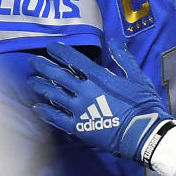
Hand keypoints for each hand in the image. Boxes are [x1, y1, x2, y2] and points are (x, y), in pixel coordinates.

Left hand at [28, 39, 175, 165]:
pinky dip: (45, 111)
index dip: (60, 52)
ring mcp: (80, 110)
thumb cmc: (143, 104)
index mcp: (100, 77)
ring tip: (32, 81)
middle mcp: (85, 91)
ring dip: (41, 87)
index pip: (74, 60)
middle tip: (33, 61)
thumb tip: (114, 41)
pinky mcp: (78, 127)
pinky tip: (36, 106)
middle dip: (45, 67)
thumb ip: (124, 58)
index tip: (50, 47)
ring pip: (54, 95)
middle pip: (59, 76)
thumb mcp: (138, 77)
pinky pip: (57, 118)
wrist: (143, 133)